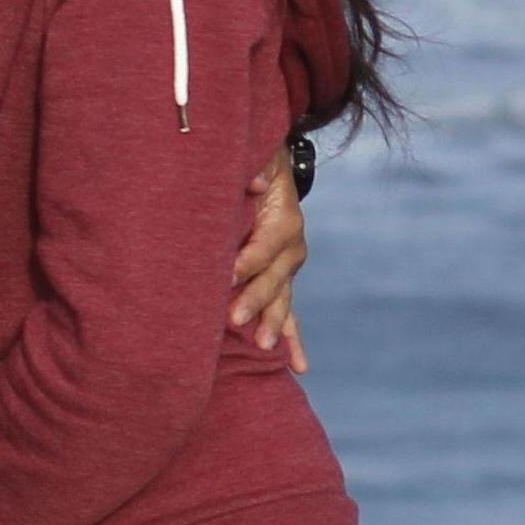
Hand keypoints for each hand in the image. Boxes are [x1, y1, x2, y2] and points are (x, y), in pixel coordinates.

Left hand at [230, 148, 310, 372]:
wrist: (271, 175)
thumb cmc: (257, 167)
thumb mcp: (260, 157)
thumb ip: (258, 164)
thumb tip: (255, 182)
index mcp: (285, 222)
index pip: (266, 245)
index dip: (247, 261)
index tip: (226, 275)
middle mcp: (291, 250)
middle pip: (274, 279)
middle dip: (255, 300)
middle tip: (234, 318)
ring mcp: (288, 271)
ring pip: (282, 301)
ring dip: (274, 324)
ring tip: (264, 346)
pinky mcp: (281, 284)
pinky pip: (289, 315)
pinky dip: (294, 341)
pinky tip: (299, 367)